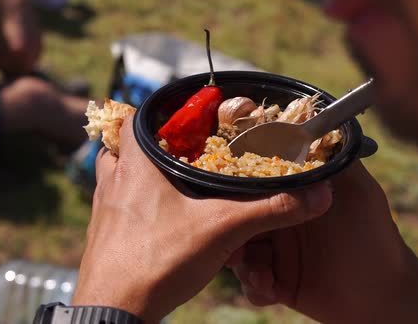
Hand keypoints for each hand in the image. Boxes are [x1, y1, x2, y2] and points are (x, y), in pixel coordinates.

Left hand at [71, 117, 332, 323]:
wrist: (114, 311)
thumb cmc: (157, 260)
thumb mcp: (221, 230)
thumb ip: (268, 210)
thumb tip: (314, 195)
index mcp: (135, 164)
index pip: (134, 117)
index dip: (156, 113)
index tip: (185, 119)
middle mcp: (112, 180)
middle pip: (123, 144)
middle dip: (152, 145)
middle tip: (181, 151)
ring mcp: (103, 208)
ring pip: (118, 176)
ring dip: (140, 174)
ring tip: (171, 182)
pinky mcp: (103, 235)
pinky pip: (118, 207)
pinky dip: (137, 205)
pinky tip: (161, 221)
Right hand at [228, 161, 417, 322]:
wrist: (382, 294)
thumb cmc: (373, 235)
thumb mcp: (356, 188)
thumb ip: (334, 157)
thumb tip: (313, 121)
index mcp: (293, 197)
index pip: (255, 188)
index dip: (238, 195)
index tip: (227, 203)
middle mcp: (280, 221)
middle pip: (239, 221)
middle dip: (232, 234)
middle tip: (233, 247)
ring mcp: (278, 253)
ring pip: (241, 253)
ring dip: (243, 264)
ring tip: (260, 274)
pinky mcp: (278, 282)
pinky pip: (252, 284)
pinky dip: (255, 287)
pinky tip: (269, 288)